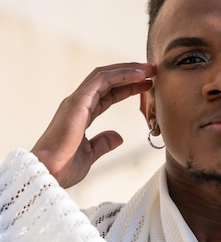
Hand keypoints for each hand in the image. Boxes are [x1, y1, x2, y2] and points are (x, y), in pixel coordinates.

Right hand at [31, 63, 154, 187]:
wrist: (48, 172)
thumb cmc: (63, 167)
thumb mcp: (90, 155)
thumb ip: (103, 143)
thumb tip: (118, 137)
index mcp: (80, 115)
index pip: (107, 95)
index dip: (127, 89)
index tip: (145, 85)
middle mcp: (78, 104)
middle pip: (107, 81)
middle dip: (129, 74)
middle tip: (151, 72)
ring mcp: (76, 101)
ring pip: (104, 76)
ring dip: (128, 70)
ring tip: (148, 69)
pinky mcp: (77, 102)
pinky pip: (101, 80)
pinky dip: (121, 74)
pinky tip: (138, 75)